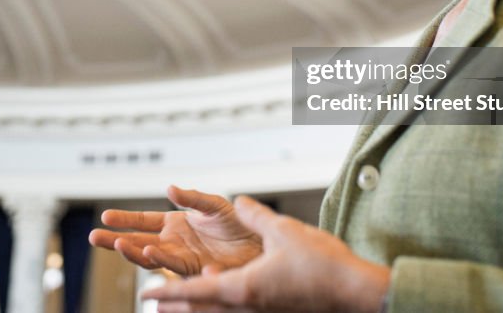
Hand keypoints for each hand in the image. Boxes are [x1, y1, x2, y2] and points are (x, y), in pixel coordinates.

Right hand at [88, 185, 262, 275]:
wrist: (258, 245)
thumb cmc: (240, 225)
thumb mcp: (214, 205)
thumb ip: (192, 198)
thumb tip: (170, 188)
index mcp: (176, 223)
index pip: (143, 221)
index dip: (124, 219)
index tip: (105, 217)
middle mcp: (174, 241)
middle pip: (138, 241)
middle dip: (115, 239)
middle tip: (94, 237)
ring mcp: (181, 256)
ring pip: (150, 256)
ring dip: (133, 251)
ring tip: (117, 244)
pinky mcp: (193, 268)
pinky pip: (173, 264)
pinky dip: (161, 258)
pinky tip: (150, 251)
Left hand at [142, 196, 389, 312]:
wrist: (356, 295)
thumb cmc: (323, 267)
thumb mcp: (283, 231)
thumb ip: (255, 215)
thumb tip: (238, 201)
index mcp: (241, 289)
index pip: (193, 291)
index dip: (167, 290)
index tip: (146, 292)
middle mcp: (246, 308)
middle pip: (201, 310)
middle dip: (176, 306)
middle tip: (155, 304)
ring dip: (197, 308)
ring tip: (180, 306)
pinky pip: (240, 312)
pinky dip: (223, 306)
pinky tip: (226, 296)